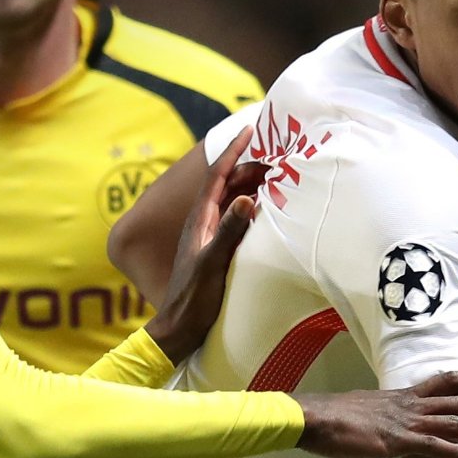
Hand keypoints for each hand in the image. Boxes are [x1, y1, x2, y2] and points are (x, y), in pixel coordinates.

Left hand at [145, 127, 266, 362]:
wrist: (179, 328)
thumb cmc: (193, 299)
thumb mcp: (213, 264)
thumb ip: (229, 232)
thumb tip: (248, 199)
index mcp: (200, 219)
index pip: (217, 176)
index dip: (234, 151)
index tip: (251, 129)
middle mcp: (203, 222)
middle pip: (227, 184)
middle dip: (250, 166)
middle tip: (278, 158)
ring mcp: (209, 235)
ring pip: (232, 200)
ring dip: (252, 185)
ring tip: (277, 176)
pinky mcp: (216, 248)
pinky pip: (235, 218)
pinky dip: (251, 207)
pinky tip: (266, 210)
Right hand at [296, 367, 457, 457]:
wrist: (312, 417)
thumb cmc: (332, 417)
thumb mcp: (366, 410)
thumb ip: (387, 414)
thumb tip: (393, 420)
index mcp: (406, 395)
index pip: (451, 380)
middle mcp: (412, 403)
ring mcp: (406, 421)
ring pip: (457, 422)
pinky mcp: (396, 440)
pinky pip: (434, 447)